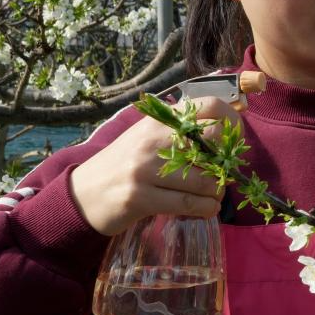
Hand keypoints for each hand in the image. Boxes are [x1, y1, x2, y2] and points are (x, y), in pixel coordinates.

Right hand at [69, 97, 240, 235]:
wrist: (82, 195)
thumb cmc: (124, 165)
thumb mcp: (149, 137)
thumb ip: (181, 130)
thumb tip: (227, 129)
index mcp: (159, 120)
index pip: (209, 106)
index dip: (231, 122)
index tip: (233, 141)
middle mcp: (153, 139)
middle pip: (215, 140)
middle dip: (228, 161)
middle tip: (223, 173)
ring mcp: (145, 168)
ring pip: (207, 179)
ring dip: (218, 192)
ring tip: (213, 195)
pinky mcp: (141, 198)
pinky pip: (190, 203)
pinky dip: (207, 208)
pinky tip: (206, 209)